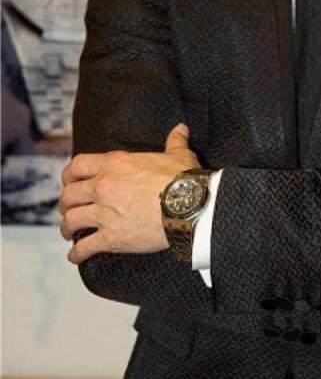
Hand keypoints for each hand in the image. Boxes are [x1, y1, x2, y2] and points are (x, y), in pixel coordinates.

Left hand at [58, 123, 198, 264]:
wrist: (189, 207)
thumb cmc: (183, 179)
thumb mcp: (179, 154)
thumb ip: (175, 140)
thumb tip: (181, 128)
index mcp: (115, 163)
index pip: (77, 166)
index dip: (69, 175)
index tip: (70, 182)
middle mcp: (104, 186)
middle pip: (69, 195)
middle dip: (66, 203)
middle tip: (69, 209)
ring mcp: (105, 213)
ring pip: (71, 221)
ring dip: (68, 228)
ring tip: (70, 233)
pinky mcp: (111, 237)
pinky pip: (84, 247)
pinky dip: (77, 253)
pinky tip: (75, 256)